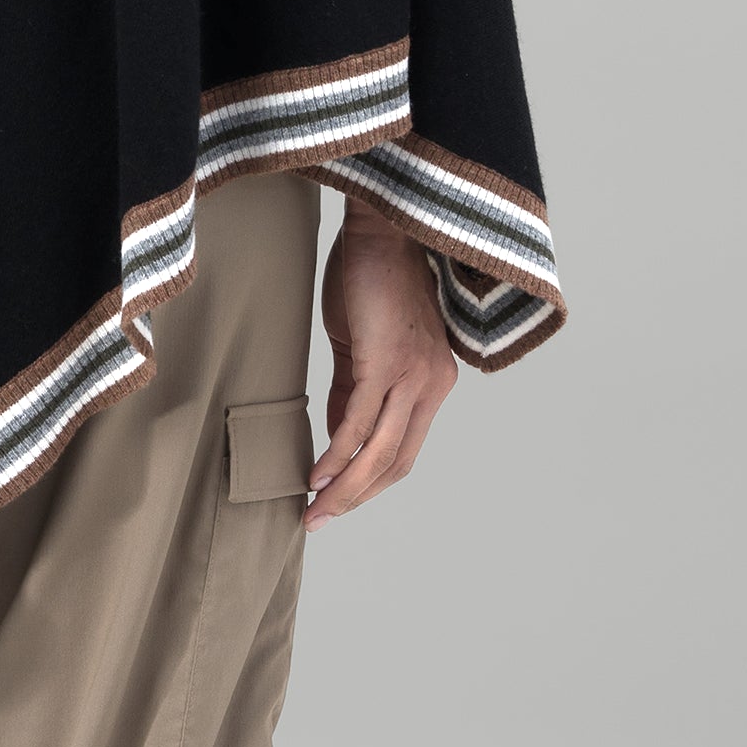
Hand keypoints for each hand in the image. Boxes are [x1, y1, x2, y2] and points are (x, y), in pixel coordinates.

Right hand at [305, 214, 455, 528]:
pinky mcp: (387, 363)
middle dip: (355, 498)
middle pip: (395, 463)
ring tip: (314, 508)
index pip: (404, 452)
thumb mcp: (364, 344)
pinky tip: (316, 473)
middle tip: (318, 519)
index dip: (369, 483)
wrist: (381, 227)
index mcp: (431, 384)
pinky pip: (360, 422)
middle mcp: (432, 387)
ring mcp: (413, 377)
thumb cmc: (371, 277)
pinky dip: (337, 454)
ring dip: (345, 488)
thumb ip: (355, 391)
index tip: (334, 502)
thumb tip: (340, 436)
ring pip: (380, 452)